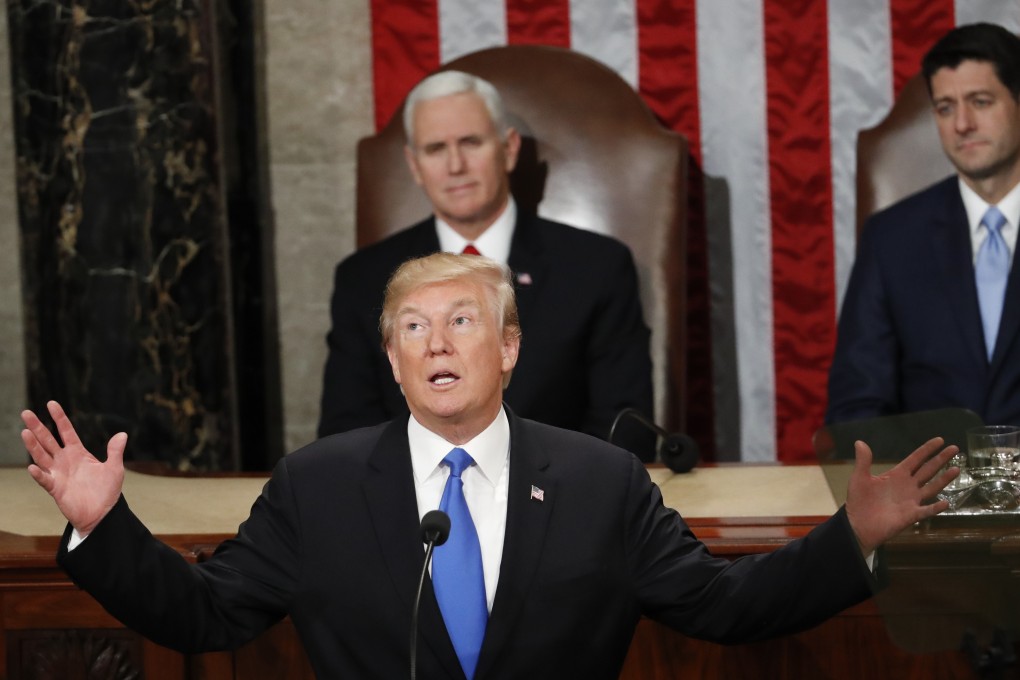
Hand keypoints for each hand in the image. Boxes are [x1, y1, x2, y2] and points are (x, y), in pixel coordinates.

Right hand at [21, 400, 125, 535]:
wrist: (102, 513)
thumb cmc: (107, 491)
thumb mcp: (114, 468)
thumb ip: (115, 451)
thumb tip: (122, 434)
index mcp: (78, 453)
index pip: (66, 431)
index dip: (59, 418)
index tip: (51, 403)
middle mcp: (65, 461)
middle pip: (48, 440)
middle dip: (37, 427)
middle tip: (26, 413)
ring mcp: (58, 474)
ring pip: (42, 456)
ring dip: (33, 445)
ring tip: (25, 432)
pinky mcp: (56, 489)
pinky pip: (45, 479)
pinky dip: (39, 474)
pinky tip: (33, 466)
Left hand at [845, 437, 958, 555]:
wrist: (858, 524)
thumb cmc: (859, 501)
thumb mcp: (860, 478)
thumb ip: (863, 461)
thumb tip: (859, 442)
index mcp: (897, 475)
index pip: (916, 459)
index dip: (927, 449)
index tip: (940, 440)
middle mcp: (908, 486)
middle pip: (928, 470)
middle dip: (941, 459)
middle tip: (954, 448)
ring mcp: (911, 501)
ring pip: (932, 487)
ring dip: (944, 479)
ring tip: (957, 469)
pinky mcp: (911, 515)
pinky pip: (926, 511)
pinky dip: (935, 507)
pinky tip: (946, 503)